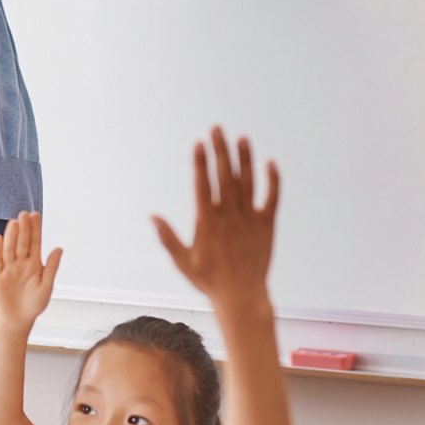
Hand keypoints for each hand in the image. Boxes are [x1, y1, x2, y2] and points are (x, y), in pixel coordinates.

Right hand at [0, 211, 61, 329]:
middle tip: (24, 214)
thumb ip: (51, 267)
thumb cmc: (34, 304)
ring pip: (9, 249)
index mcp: (34, 264)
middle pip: (21, 242)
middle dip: (23, 229)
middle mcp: (20, 263)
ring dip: (11, 236)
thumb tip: (59, 249)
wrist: (18, 319)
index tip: (35, 215)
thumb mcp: (47, 286)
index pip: (34, 242)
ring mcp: (8, 269)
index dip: (35, 229)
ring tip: (14, 223)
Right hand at [152, 128, 277, 309]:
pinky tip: (269, 162)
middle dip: (220, 150)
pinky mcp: (266, 225)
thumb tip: (152, 216)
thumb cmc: (208, 280)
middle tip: (216, 128)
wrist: (241, 296)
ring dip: (244, 158)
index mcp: (207, 223)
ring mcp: (249, 219)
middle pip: (224, 176)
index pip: (202, 185)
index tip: (198, 143)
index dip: (200, 163)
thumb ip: (167, 237)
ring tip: (241, 138)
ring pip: (247, 182)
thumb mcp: (182, 261)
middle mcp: (229, 216)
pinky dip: (272, 180)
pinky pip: (271, 197)